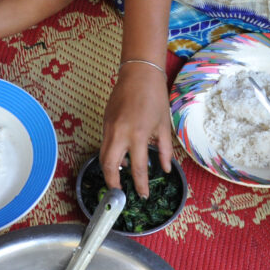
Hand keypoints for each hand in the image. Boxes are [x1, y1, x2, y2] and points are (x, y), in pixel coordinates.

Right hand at [100, 64, 172, 197]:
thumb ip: (164, 149)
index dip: (140, 185)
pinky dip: (110, 154)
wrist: (139, 74)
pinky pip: (104, 144)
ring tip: (119, 177)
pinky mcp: (104, 122)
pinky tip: (120, 156)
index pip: (138, 168)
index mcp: (138, 135)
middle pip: (109, 166)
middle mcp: (120, 134)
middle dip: (113, 183)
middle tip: (120, 192)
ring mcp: (109, 128)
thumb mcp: (164, 124)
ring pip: (103, 156)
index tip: (143, 195)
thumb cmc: (155, 97)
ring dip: (109, 169)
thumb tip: (166, 169)